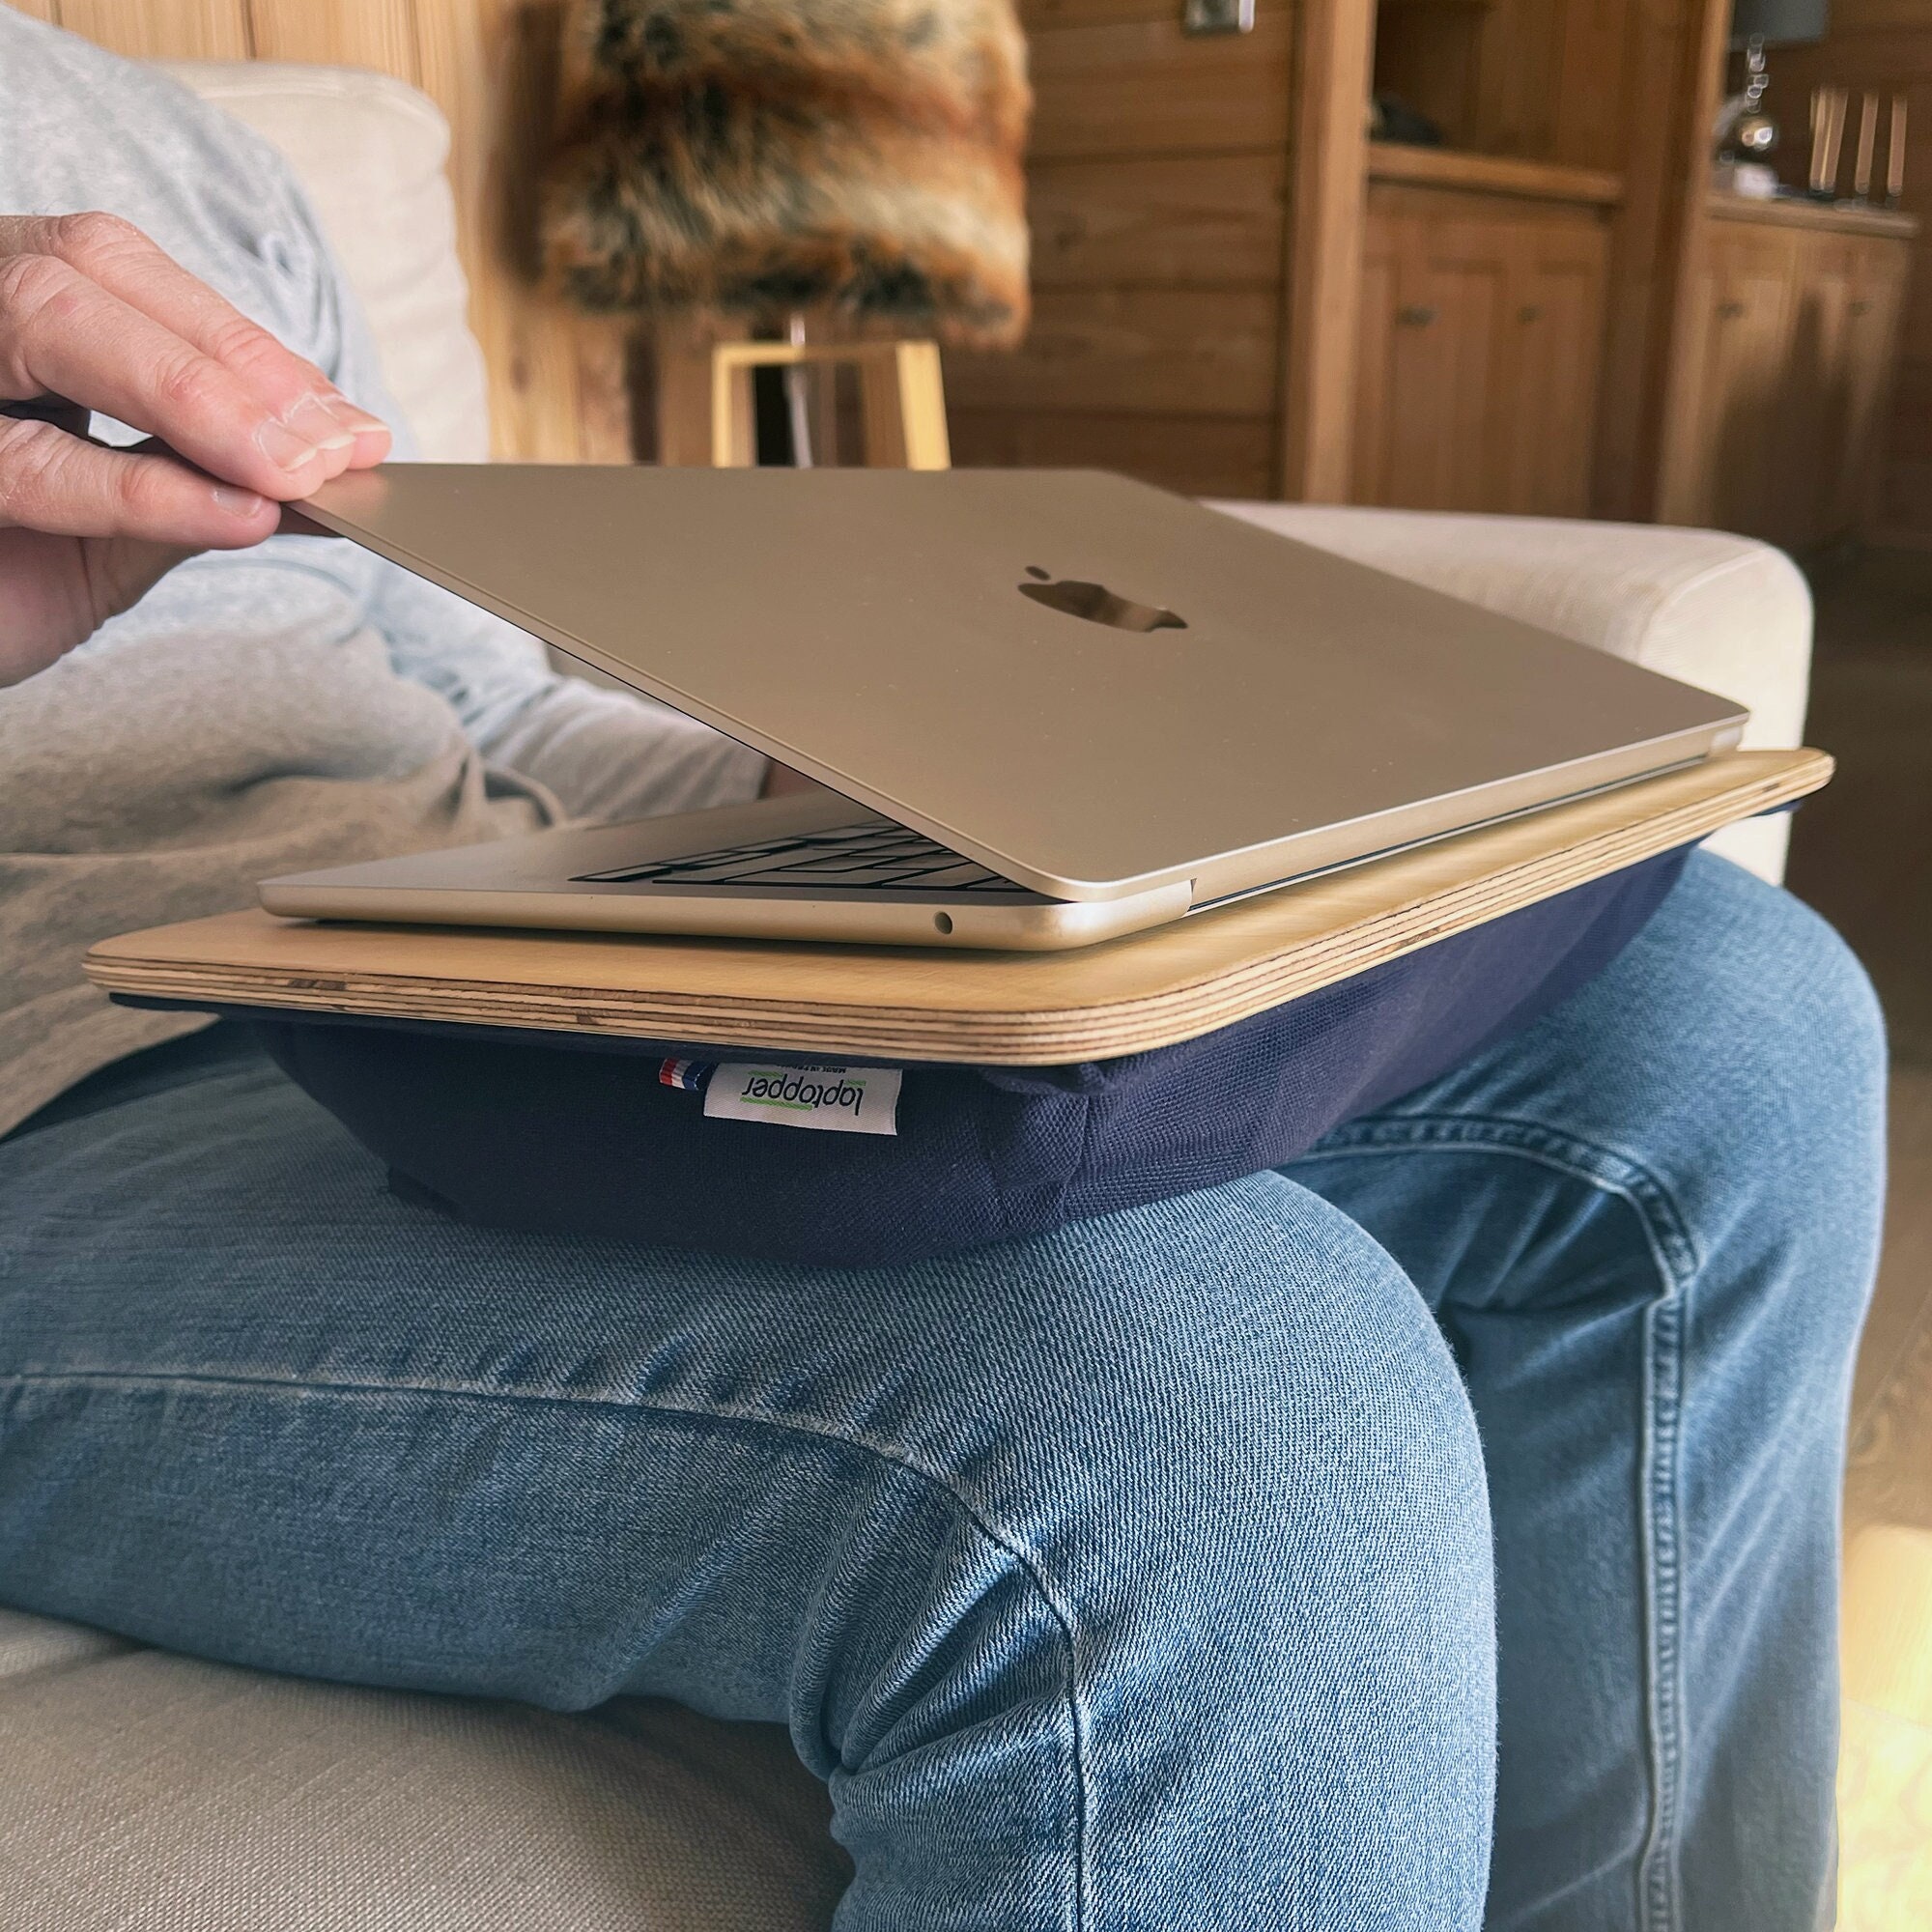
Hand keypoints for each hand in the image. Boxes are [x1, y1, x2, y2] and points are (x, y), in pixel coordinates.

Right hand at [0, 211, 389, 686]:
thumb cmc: (11, 573)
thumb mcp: (125, 525)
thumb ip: (213, 480)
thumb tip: (338, 459)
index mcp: (7, 314)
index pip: (124, 274)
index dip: (242, 342)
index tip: (345, 421)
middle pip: (85, 273)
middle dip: (228, 361)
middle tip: (330, 451)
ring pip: (46, 322)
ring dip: (196, 399)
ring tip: (293, 477)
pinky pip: (30, 464)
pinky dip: (143, 489)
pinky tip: (237, 519)